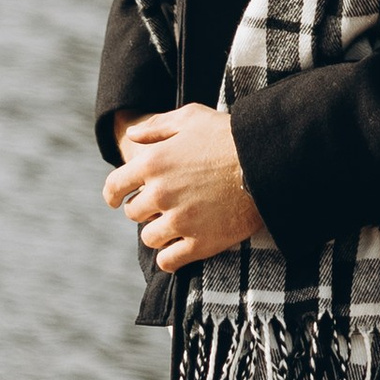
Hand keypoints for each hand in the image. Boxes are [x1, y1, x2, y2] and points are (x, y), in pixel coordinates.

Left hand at [104, 104, 268, 270]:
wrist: (266, 162)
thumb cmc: (229, 135)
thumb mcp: (191, 118)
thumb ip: (157, 126)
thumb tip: (132, 135)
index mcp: (152, 163)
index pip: (115, 186)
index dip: (112, 195)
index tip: (115, 201)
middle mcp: (160, 194)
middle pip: (134, 213)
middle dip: (144, 210)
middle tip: (161, 206)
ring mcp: (179, 221)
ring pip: (150, 238)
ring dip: (158, 233)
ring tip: (173, 226)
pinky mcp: (200, 243)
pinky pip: (168, 261)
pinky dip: (169, 257)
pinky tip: (176, 251)